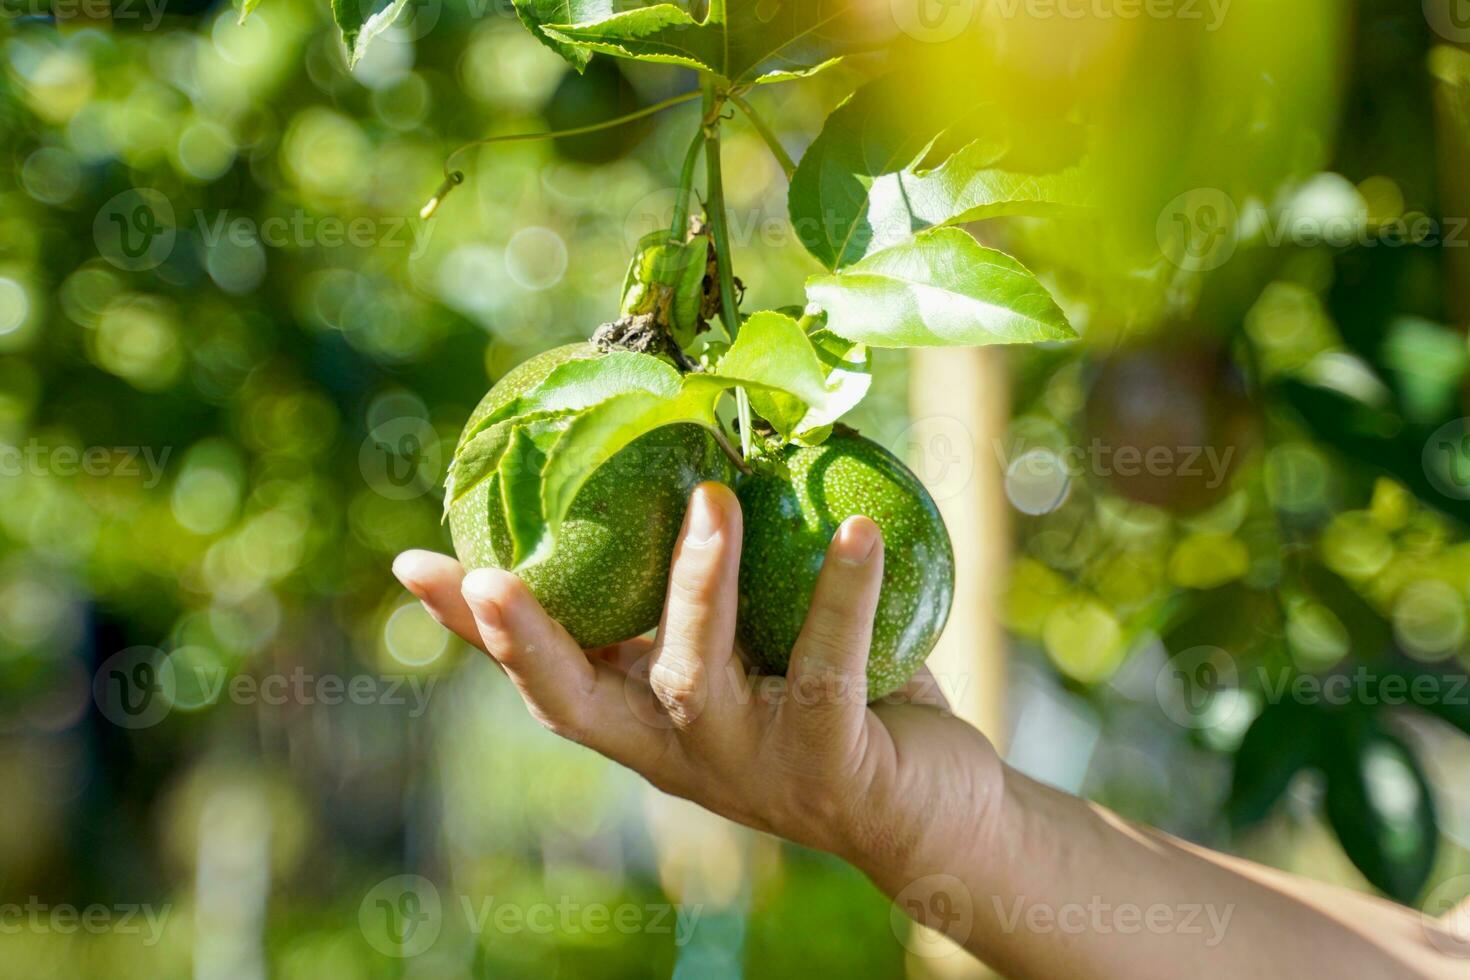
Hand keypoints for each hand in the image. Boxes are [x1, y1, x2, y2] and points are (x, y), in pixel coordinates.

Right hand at [393, 482, 1003, 880]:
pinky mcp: (828, 762)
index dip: (472, 629)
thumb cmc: (822, 706)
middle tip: (491, 576)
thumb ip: (703, 591)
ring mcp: (748, 762)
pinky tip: (855, 529)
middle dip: (526, 641)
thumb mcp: (746, 652)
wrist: (929, 815)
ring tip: (710, 500)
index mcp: (646, 716)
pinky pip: (825, 667)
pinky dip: (840, 596)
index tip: (415, 564)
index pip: (542, 674)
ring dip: (694, 584)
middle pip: (577, 702)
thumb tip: (688, 455)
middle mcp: (678, 748)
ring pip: (695, 673)